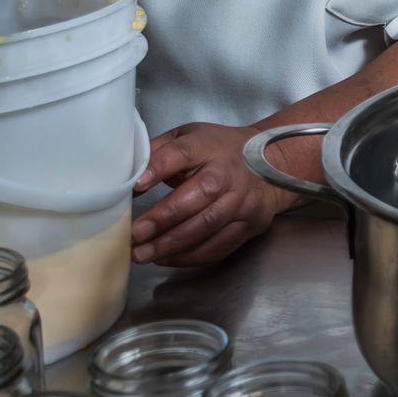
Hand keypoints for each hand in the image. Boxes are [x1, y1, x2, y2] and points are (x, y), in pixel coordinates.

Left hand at [131, 122, 299, 266]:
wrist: (271, 162)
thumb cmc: (217, 150)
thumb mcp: (188, 137)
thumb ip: (158, 152)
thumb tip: (126, 179)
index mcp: (207, 146)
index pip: (182, 153)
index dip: (159, 168)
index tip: (135, 186)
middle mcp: (228, 173)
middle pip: (199, 194)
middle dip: (164, 217)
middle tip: (135, 235)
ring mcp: (242, 200)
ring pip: (209, 224)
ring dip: (173, 243)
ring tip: (143, 254)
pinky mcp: (250, 224)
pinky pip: (220, 244)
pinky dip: (191, 256)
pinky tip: (166, 258)